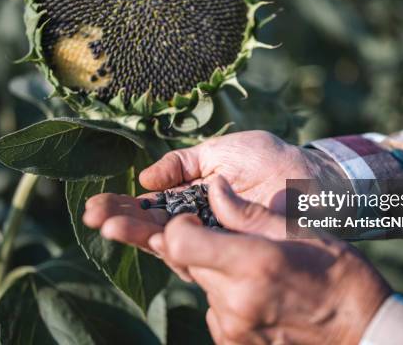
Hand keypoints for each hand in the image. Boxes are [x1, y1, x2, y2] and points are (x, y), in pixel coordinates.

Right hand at [83, 131, 342, 249]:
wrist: (310, 177)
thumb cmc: (268, 159)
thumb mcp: (220, 151)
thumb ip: (183, 163)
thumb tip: (144, 176)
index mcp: (193, 196)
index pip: (152, 205)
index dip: (125, 206)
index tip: (97, 205)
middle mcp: (199, 221)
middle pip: (153, 225)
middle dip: (121, 221)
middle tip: (93, 216)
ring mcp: (214, 237)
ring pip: (169, 240)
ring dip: (136, 234)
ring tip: (107, 226)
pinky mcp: (232, 249)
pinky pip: (197, 251)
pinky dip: (171, 246)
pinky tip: (147, 238)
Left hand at [149, 176, 391, 344]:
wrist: (362, 330)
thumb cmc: (338, 275)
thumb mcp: (298, 232)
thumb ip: (246, 212)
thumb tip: (215, 187)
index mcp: (252, 263)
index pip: (179, 242)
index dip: (179, 226)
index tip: (196, 220)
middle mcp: (236, 300)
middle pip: (187, 263)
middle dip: (201, 247)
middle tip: (235, 243)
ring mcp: (233, 328)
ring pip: (202, 287)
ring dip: (217, 273)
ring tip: (257, 272)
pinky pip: (214, 311)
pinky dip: (226, 298)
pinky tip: (258, 295)